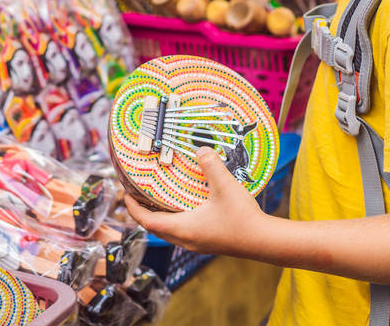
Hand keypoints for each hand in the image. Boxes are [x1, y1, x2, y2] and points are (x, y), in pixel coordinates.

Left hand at [124, 147, 266, 255]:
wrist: (264, 241)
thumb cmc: (242, 218)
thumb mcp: (224, 185)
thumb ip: (210, 165)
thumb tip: (200, 148)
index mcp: (182, 228)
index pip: (146, 221)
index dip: (132, 208)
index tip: (125, 195)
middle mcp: (186, 239)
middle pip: (155, 228)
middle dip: (143, 212)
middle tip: (138, 195)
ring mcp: (197, 243)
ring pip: (169, 232)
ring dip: (160, 217)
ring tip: (159, 199)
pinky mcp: (208, 242)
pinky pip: (183, 232)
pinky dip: (175, 219)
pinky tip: (186, 206)